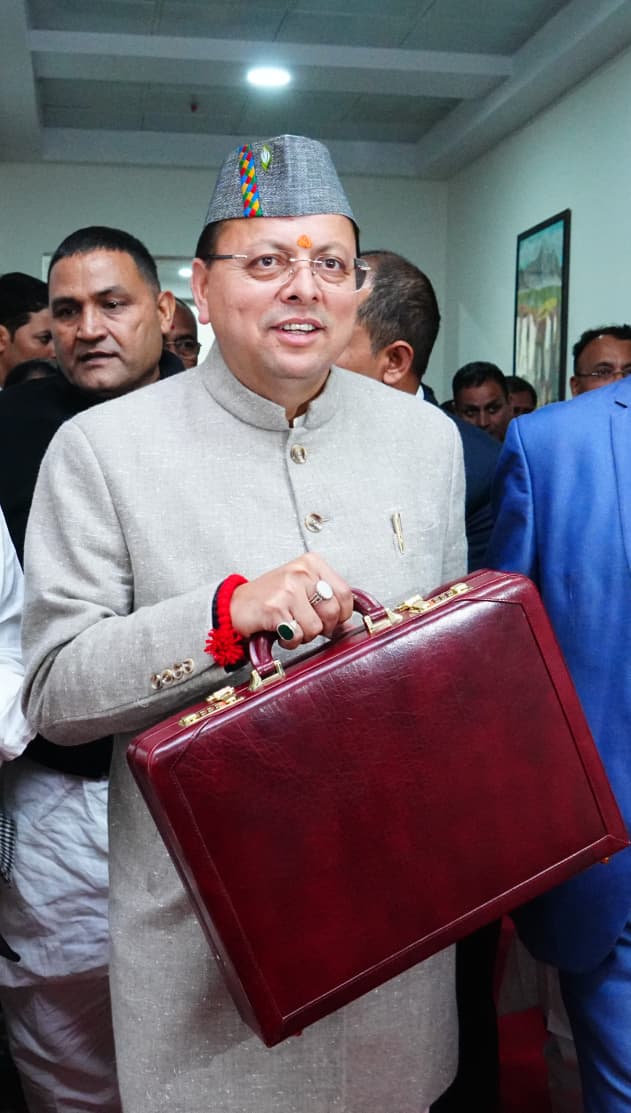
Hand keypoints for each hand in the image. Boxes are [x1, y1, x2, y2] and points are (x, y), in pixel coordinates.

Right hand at [230, 554, 353, 647]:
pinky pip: (297, 635)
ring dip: (303, 636)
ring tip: (290, 627)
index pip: (344, 593)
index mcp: (311, 563)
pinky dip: (289, 641)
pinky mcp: (275, 607)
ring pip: (316, 627)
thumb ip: (327, 603)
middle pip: (332, 611)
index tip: (329, 620)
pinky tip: (280, 631)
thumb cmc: (269, 598)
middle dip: (322, 628)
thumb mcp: (302, 592)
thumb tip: (349, 626)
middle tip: (305, 625)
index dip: (341, 614)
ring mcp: (287, 588)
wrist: (236, 605)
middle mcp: (300, 572)